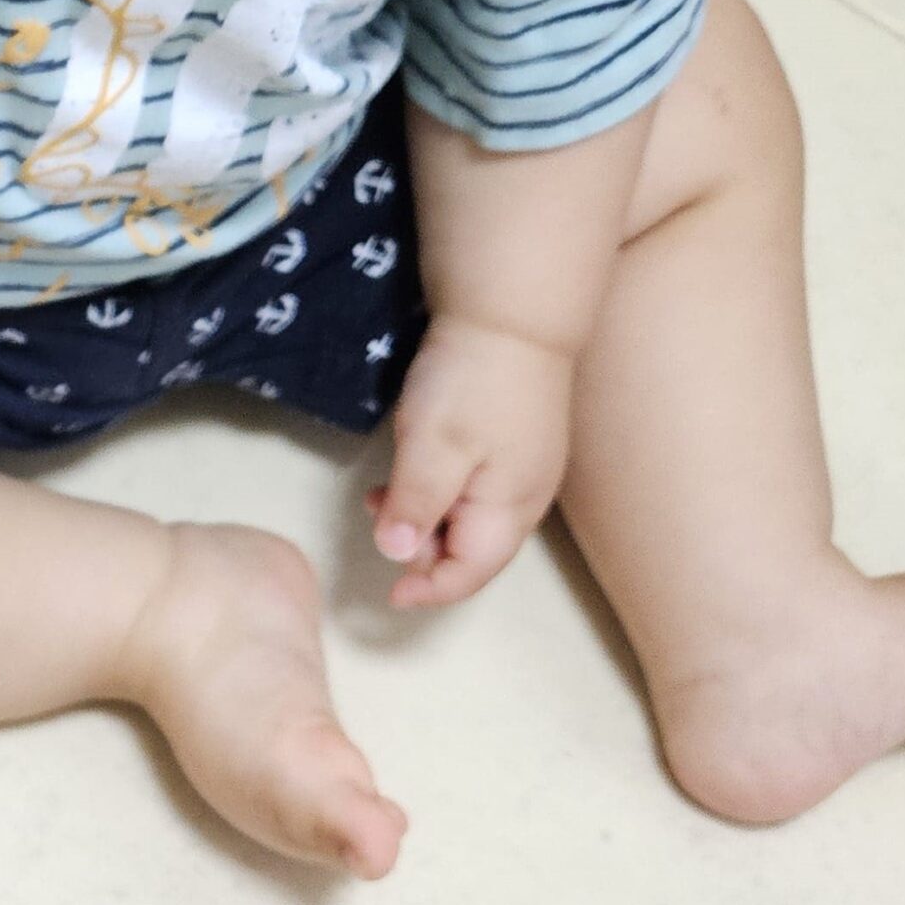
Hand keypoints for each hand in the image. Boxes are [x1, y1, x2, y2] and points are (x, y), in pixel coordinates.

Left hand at [372, 314, 573, 608]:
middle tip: (378, 520)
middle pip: (473, 549)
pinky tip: (410, 465)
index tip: (387, 594)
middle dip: (424, 551)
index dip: (428, 590)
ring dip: (425, 515)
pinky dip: (438, 488)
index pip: (471, 573)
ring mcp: (524, 465)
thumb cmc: (470, 382)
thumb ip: (415, 507)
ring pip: (470, 515)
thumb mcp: (431, 448)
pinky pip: (475, 484)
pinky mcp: (515, 437)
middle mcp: (526, 496)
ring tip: (381, 495)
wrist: (512, 310)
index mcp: (510, 509)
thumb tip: (398, 556)